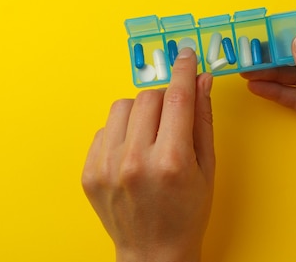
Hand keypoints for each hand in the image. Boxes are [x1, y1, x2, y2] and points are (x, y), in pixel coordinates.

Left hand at [82, 48, 214, 261]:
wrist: (153, 253)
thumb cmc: (187, 212)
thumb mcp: (207, 166)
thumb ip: (203, 119)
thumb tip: (202, 80)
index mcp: (171, 160)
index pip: (178, 97)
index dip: (184, 70)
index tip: (186, 54)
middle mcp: (135, 161)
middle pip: (148, 97)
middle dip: (165, 98)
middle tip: (173, 117)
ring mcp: (107, 167)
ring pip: (122, 106)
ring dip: (141, 112)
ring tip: (151, 136)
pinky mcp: (89, 172)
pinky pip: (105, 128)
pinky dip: (122, 132)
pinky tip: (134, 152)